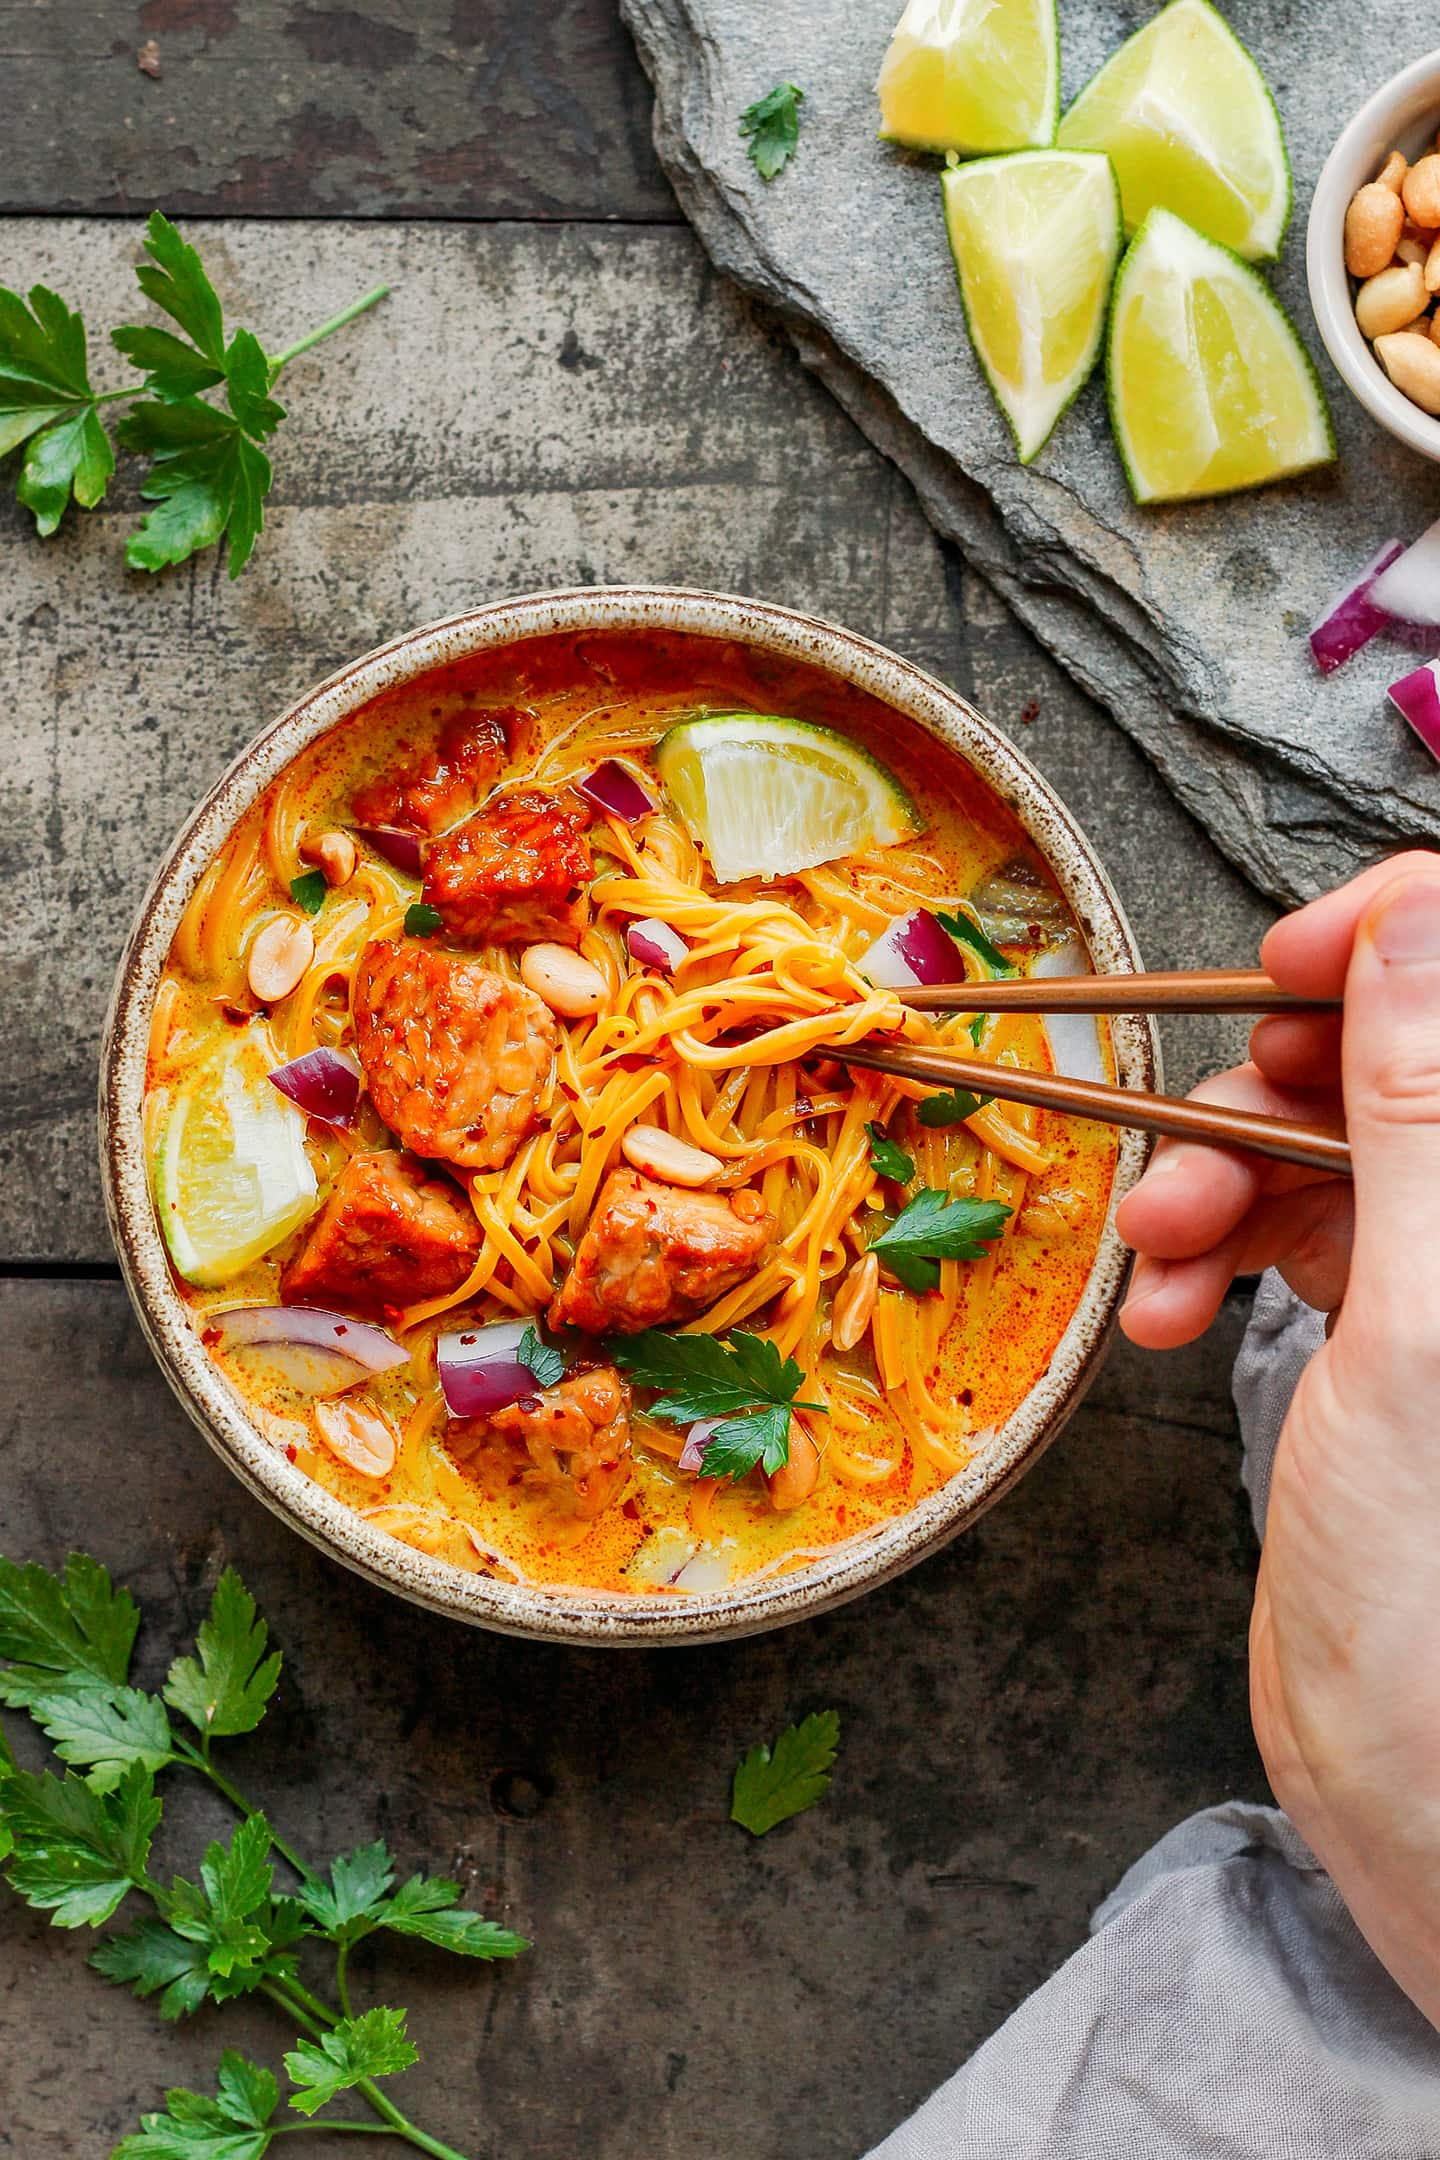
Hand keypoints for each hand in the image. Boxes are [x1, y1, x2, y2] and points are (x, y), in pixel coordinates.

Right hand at [1118, 852, 1439, 2025]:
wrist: (1414, 1779)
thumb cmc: (1436, 1586)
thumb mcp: (1422, 1321)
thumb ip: (1419, 1111)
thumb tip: (1415, 922)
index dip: (1392, 943)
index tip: (1286, 959)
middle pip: (1388, 1058)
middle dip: (1269, 1082)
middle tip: (1183, 1145)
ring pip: (1322, 1142)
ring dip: (1213, 1176)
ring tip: (1154, 1253)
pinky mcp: (1385, 1326)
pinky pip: (1284, 1231)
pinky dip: (1209, 1252)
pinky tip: (1167, 1312)